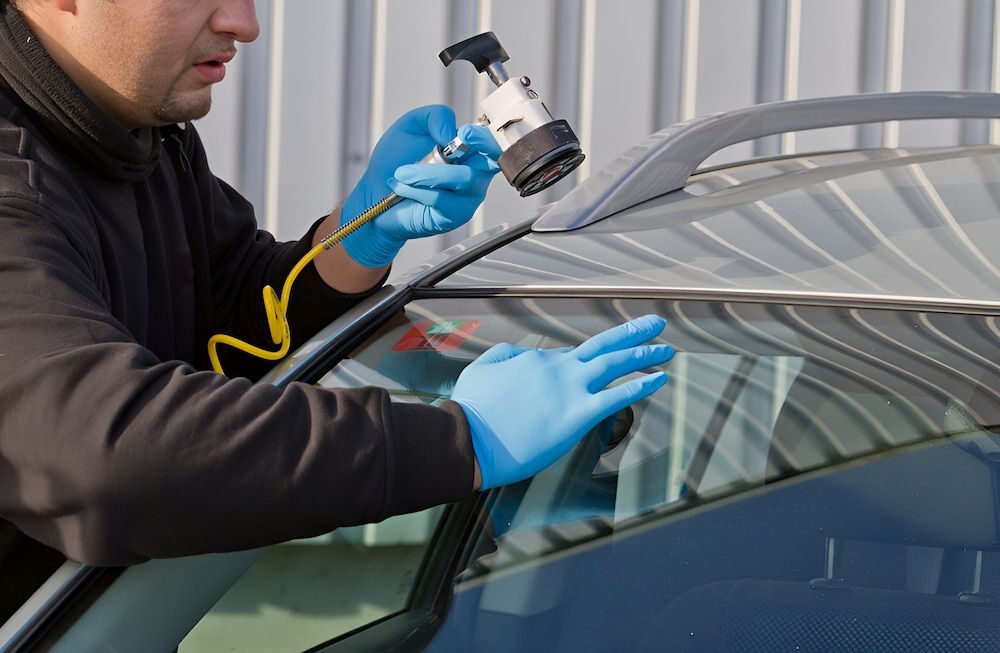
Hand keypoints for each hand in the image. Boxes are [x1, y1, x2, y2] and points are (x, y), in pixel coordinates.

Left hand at [341, 105, 501, 267]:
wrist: (375, 193)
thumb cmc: (395, 161)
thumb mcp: (412, 126)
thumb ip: (435, 117)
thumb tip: (453, 133)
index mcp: (469, 149)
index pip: (493, 141)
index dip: (486, 136)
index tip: (466, 133)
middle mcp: (475, 172)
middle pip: (493, 160)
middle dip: (482, 147)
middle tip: (459, 141)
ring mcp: (468, 196)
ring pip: (462, 178)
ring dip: (428, 173)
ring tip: (402, 172)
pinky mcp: (455, 215)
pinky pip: (441, 199)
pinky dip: (417, 190)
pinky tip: (402, 188)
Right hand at [451, 315, 675, 489]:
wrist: (468, 438)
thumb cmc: (470, 410)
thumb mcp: (481, 370)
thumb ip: (506, 356)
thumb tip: (525, 354)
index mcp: (536, 360)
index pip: (568, 356)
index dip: (583, 361)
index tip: (594, 366)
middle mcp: (558, 369)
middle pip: (603, 345)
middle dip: (632, 334)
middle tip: (655, 324)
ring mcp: (571, 390)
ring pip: (616, 364)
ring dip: (644, 354)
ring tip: (666, 349)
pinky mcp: (578, 416)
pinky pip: (618, 396)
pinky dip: (642, 385)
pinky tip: (659, 379)